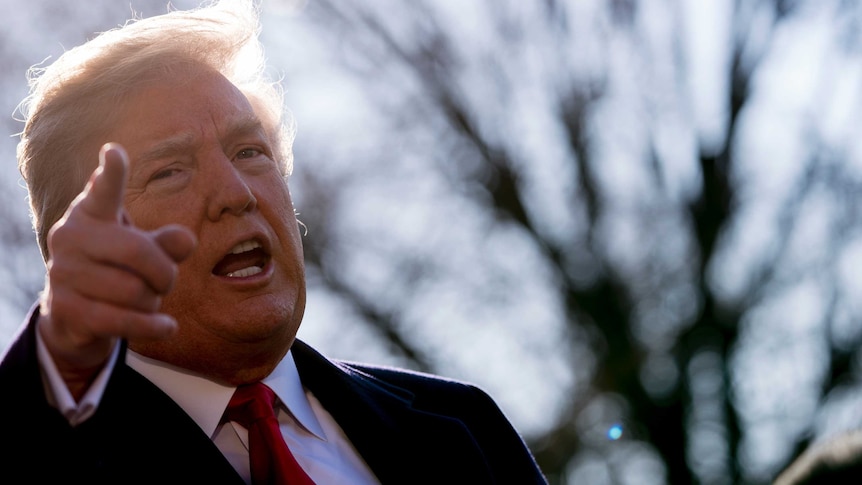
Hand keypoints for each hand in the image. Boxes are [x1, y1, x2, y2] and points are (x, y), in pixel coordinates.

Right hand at [37, 143, 195, 397]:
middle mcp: (71, 236)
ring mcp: (62, 271)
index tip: (115, 152)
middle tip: (167, 282)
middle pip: (138, 251)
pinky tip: (167, 327)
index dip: (111, 173)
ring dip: (152, 301)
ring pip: (133, 290)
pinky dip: (151, 326)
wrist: (76, 314)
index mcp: (92, 213)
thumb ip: (168, 242)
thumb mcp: (145, 251)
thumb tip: (186, 240)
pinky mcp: (64, 307)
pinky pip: (121, 320)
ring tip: (146, 299)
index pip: (104, 190)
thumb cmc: (118, 268)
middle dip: (165, 273)